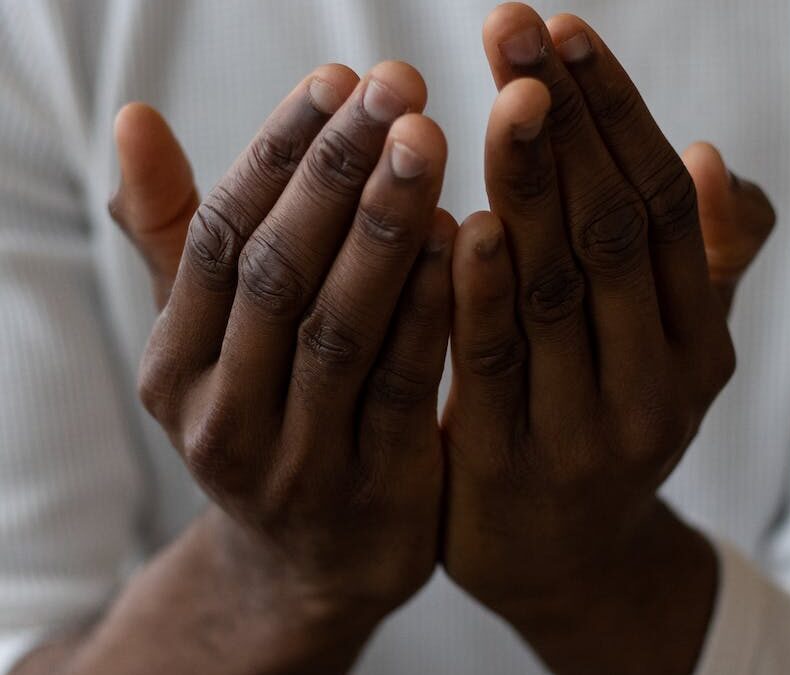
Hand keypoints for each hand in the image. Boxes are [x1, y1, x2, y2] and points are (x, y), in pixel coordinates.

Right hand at [111, 61, 455, 670]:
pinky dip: (428, 311)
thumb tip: (131, 122)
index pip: (220, 238)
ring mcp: (295, 463)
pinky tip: (464, 240)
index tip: (337, 79)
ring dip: (383, 229)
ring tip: (426, 143)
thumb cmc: (269, 419)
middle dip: (337, 173)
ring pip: (337, 328)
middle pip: (277, 273)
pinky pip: (402, 390)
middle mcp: (220, 416)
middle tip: (396, 87)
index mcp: (174, 366)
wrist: (309, 564)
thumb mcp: (210, 345)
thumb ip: (178, 241)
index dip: (278, 153)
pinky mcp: (373, 493)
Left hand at [442, 4, 773, 673]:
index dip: (617, 114)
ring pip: (560, 290)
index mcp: (697, 338)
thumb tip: (714, 160)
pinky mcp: (512, 469)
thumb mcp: (669, 351)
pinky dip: (481, 293)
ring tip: (505, 94)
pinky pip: (497, 367)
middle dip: (565, 122)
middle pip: (613, 230)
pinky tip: (463, 222)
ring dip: (532, 184)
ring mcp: (588, 429)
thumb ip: (698, 264)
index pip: (663, 204)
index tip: (565, 32)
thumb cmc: (604, 424)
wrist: (569, 563)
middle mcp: (658, 380)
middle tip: (516, 26)